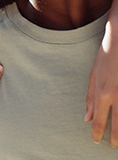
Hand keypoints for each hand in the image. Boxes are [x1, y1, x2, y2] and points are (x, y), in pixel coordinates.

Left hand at [85, 20, 117, 146]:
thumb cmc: (106, 57)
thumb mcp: (94, 75)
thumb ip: (91, 98)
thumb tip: (87, 118)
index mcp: (103, 93)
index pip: (100, 121)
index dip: (98, 134)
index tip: (97, 141)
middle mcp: (117, 96)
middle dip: (116, 140)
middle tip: (113, 146)